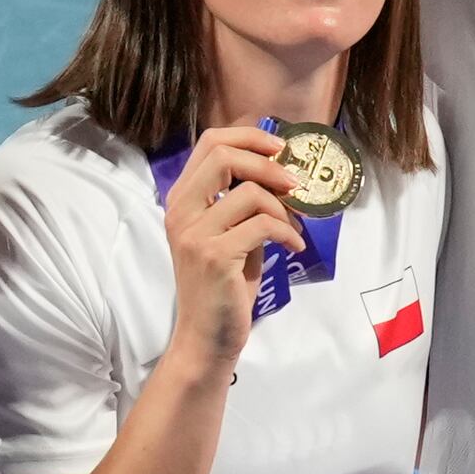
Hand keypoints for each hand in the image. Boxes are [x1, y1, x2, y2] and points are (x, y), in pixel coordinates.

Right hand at [162, 125, 302, 372]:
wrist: (205, 336)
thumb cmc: (223, 285)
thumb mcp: (229, 233)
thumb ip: (242, 201)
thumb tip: (283, 170)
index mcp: (182, 199)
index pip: (210, 142)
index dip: (249, 137)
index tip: (280, 149)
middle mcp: (180, 211)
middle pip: (224, 154)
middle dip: (268, 164)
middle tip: (294, 184)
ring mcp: (194, 233)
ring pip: (249, 192)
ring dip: (283, 208)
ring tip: (293, 229)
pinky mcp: (214, 256)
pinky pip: (263, 225)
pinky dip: (288, 233)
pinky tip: (294, 247)